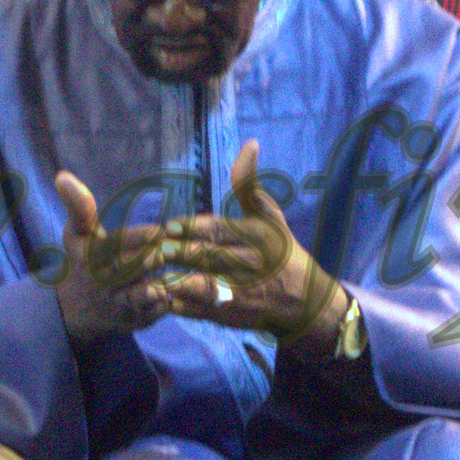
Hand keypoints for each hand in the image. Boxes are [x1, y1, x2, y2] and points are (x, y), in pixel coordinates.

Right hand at [50, 172, 170, 345]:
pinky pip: (157, 311)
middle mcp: (104, 283)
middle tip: (177, 246)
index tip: (156, 230)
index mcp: (91, 257)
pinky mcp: (137, 321)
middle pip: (131, 269)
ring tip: (186, 268)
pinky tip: (192, 287)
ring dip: (166, 281)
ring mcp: (121, 305)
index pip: (113, 245)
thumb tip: (62, 176)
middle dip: (154, 258)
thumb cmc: (83, 260)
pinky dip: (173, 300)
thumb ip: (78, 207)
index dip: (136, 238)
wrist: (77, 309)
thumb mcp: (77, 233)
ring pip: (146, 294)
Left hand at [155, 142, 345, 345]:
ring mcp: (238, 292)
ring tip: (156, 272)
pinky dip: (180, 304)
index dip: (191, 228)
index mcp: (255, 236)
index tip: (170, 225)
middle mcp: (248, 264)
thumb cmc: (280, 252)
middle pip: (206, 256)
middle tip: (157, 247)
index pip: (218, 230)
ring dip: (176, 280)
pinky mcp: (229, 315)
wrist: (303, 301)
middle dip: (179, 251)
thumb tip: (249, 145)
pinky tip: (163, 295)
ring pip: (201, 286)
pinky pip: (200, 310)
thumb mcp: (271, 216)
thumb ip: (250, 185)